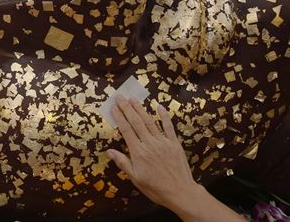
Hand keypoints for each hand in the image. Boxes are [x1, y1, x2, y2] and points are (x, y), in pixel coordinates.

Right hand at [106, 96, 245, 221]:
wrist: (180, 192)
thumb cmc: (156, 188)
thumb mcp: (135, 178)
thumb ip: (123, 162)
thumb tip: (109, 151)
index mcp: (138, 152)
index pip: (126, 130)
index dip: (119, 117)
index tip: (113, 107)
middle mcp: (150, 143)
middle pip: (136, 122)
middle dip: (127, 108)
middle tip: (120, 97)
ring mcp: (163, 142)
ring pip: (150, 121)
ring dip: (140, 109)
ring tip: (133, 99)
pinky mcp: (174, 144)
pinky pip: (169, 127)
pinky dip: (164, 116)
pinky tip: (159, 107)